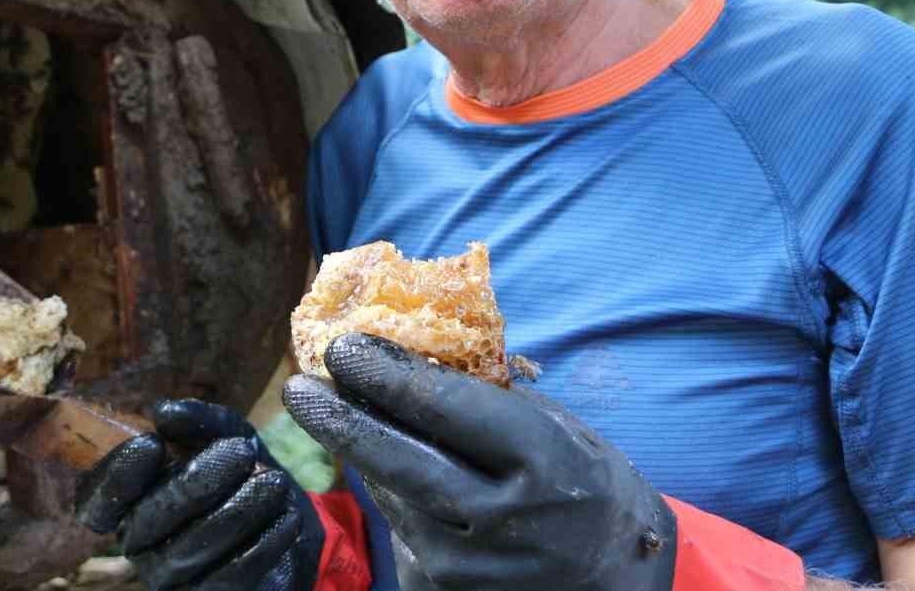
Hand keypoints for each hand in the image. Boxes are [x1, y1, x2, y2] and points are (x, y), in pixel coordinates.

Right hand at [74, 399, 323, 590]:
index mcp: (130, 502)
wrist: (286, 517)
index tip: (151, 443)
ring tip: (275, 483)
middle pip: (144, 524)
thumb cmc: (241, 470)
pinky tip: (286, 517)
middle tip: (239, 452)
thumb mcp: (226, 434)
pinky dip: (261, 545)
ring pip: (187, 551)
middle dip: (193, 484)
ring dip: (235, 512)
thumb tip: (163, 413)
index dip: (114, 476)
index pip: (95, 503)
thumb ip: (196, 420)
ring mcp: (173, 578)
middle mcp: (141, 544)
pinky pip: (229, 578)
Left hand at [282, 333, 675, 590]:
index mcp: (541, 461)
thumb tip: (402, 351)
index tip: (344, 346)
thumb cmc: (583, 480)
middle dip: (342, 419)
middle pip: (400, 461)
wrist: (614, 574)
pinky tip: (374, 462)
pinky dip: (385, 492)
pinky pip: (401, 530)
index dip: (387, 375)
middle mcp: (503, 520)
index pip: (445, 408)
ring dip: (356, 451)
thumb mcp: (555, 426)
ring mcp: (472, 567)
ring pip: (392, 496)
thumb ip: (486, 398)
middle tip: (299, 386)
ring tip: (325, 410)